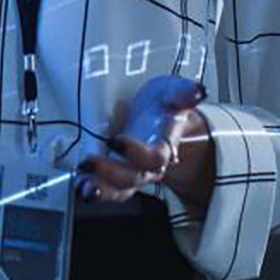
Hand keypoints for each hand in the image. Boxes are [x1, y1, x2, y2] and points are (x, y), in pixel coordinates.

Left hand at [77, 104, 209, 208]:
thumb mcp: (172, 92)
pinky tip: (80, 184)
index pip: (155, 158)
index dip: (136, 153)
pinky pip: (108, 189)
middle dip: (110, 173)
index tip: (115, 140)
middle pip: (134, 178)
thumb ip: (183, 92)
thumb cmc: (163, 105)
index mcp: (164, 145)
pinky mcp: (115, 172)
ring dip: (101, 189)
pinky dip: (93, 189)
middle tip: (88, 162)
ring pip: (120, 189)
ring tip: (83, 186)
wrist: (159, 118)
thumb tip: (198, 90)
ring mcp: (131, 170)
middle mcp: (147, 164)